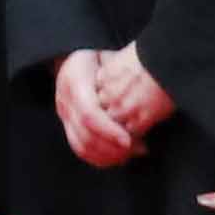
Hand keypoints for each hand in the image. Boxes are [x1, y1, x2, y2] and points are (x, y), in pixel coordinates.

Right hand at [52, 46, 170, 167]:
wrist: (71, 57)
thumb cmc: (98, 56)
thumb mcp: (108, 57)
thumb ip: (121, 73)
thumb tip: (151, 80)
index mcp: (75, 82)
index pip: (89, 115)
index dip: (109, 131)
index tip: (130, 140)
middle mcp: (65, 101)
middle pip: (85, 135)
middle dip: (113, 148)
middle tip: (138, 149)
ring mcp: (63, 115)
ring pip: (82, 146)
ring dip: (108, 155)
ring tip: (132, 154)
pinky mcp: (67, 125)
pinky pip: (80, 148)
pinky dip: (99, 158)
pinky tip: (119, 157)